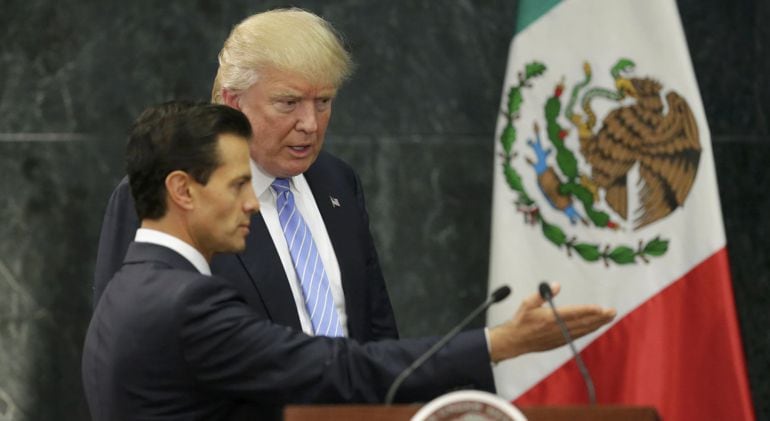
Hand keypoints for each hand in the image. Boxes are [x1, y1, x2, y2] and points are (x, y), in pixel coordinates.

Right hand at [488, 283, 615, 362]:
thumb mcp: (527, 303)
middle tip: (612, 312)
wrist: (515, 342)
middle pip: (583, 322)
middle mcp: (558, 329)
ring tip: (609, 317)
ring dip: (598, 324)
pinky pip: (579, 335)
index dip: (589, 311)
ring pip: (583, 330)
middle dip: (600, 317)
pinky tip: (596, 326)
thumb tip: (557, 285)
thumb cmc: (521, 321)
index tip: (601, 308)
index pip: (574, 313)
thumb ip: (542, 294)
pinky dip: (589, 330)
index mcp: (550, 318)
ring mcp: (561, 337)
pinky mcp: (561, 342)